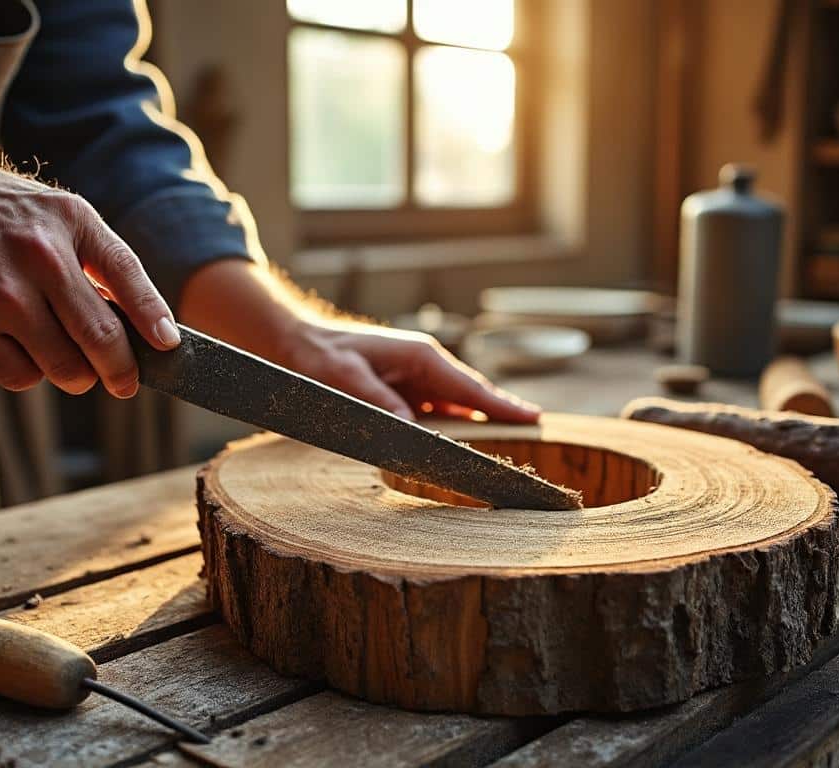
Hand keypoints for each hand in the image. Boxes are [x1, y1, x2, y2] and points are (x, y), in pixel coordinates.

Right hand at [0, 115, 178, 396]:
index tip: (169, 347)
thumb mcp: (55, 212)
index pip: (127, 274)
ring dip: (75, 375)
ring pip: (64, 367)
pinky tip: (24, 349)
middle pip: (101, 338)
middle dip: (121, 370)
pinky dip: (31, 374)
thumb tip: (143, 323)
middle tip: (125, 382)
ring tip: (69, 358)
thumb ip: (98, 259)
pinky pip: (20, 377)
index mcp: (69, 221)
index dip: (154, 317)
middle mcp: (38, 256)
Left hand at [278, 320, 539, 421]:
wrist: (298, 343)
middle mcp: (425, 366)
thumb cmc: (320, 356)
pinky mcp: (406, 392)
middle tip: (540, 434)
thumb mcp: (344, 377)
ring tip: (516, 444)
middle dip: (503, 414)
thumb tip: (408, 427)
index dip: (502, 405)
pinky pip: (439, 413)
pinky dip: (457, 427)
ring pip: (458, 406)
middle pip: (472, 396)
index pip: (470, 386)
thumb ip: (376, 400)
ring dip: (482, 423)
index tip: (535, 418)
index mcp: (420, 357)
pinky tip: (470, 445)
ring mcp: (417, 379)